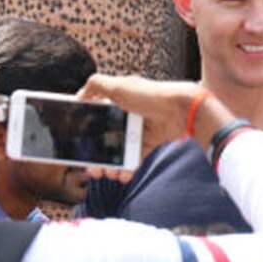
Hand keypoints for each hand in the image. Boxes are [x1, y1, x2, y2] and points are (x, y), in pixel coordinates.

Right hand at [78, 75, 202, 179]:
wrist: (182, 109)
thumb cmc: (151, 95)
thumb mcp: (119, 86)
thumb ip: (96, 85)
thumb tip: (80, 95)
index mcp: (119, 101)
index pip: (98, 118)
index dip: (88, 133)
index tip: (79, 148)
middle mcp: (129, 115)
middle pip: (108, 139)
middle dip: (99, 157)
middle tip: (94, 169)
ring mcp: (140, 129)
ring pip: (121, 152)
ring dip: (113, 166)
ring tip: (109, 174)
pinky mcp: (152, 141)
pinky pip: (137, 158)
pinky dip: (129, 169)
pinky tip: (123, 176)